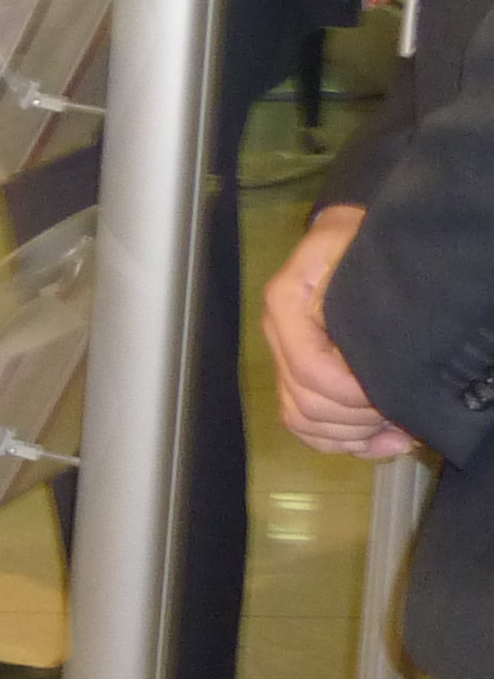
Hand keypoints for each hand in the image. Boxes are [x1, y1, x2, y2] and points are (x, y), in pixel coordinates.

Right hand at [262, 205, 413, 458]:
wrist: (345, 236)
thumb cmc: (357, 243)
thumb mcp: (360, 256)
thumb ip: (360, 298)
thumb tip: (380, 350)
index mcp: (286, 305)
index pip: (311, 372)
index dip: (355, 395)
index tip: (395, 395)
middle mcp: (277, 335)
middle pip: (306, 404)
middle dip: (359, 418)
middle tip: (402, 412)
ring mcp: (283, 358)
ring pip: (303, 420)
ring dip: (354, 435)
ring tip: (397, 427)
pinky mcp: (297, 375)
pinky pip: (305, 426)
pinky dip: (342, 443)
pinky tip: (382, 440)